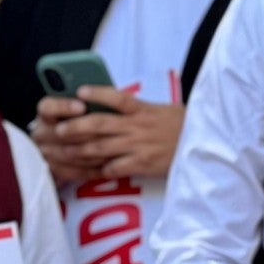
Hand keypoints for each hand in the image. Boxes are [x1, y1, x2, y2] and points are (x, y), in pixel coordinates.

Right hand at [28, 94, 113, 186]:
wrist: (57, 145)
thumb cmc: (73, 121)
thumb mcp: (75, 109)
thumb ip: (87, 105)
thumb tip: (105, 99)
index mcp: (45, 115)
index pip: (48, 108)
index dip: (64, 107)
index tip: (82, 106)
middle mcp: (41, 134)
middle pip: (61, 134)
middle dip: (87, 133)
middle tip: (110, 131)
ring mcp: (46, 154)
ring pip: (71, 154)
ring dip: (94, 152)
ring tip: (116, 147)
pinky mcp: (55, 171)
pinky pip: (76, 171)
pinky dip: (94, 167)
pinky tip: (112, 163)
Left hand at [40, 86, 184, 181]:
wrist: (205, 146)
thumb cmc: (183, 127)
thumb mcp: (162, 111)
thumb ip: (139, 110)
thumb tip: (115, 106)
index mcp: (143, 110)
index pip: (116, 97)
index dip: (96, 94)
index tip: (78, 92)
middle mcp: (138, 126)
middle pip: (100, 124)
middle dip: (76, 127)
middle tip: (59, 130)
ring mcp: (140, 146)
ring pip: (102, 147)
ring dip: (81, 150)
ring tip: (66, 151)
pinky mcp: (144, 164)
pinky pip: (117, 167)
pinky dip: (103, 169)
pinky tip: (93, 171)